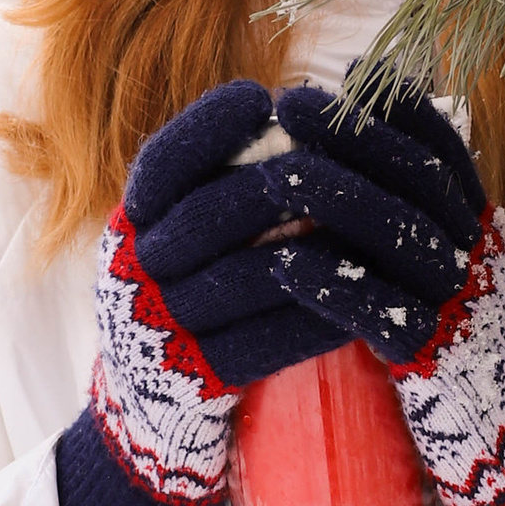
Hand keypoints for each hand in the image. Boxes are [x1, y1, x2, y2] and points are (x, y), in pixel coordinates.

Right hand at [54, 81, 343, 505]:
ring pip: (250, 276)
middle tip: (338, 164)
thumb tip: (289, 111)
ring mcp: (163, 329)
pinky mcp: (199, 380)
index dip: (207, 128)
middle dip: (282, 182)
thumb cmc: (189, 296)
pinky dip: (319, 315)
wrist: (154, 408)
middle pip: (212, 215)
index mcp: (130, 226)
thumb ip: (215, 184)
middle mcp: (135, 273)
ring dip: (318, 249)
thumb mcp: (180, 237)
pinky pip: (269, 341)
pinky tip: (363, 300)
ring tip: (373, 228)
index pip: (161, 165)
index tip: (258, 97)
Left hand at [261, 82, 504, 505]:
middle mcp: (479, 257)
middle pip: (416, 180)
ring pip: (397, 237)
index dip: (401, 109)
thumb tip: (373, 154)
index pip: (445, 152)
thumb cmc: (468, 350)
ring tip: (278, 170)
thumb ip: (424, 221)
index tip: (353, 71)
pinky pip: (379, 313)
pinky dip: (332, 284)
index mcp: (483, 229)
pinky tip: (286, 262)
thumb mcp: (458, 275)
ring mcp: (462, 307)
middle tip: (295, 103)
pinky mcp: (437, 360)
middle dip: (354, 135)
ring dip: (334, 199)